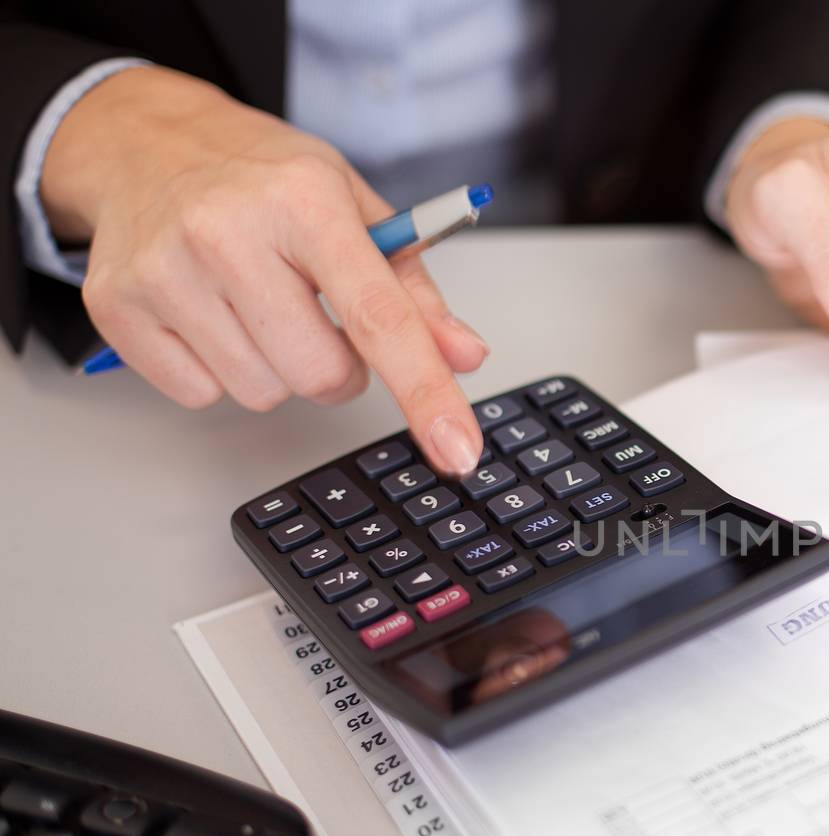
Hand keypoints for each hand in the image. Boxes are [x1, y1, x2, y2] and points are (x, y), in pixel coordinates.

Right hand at [41, 66, 487, 472]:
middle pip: (320, 376)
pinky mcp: (117, 306)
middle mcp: (227, 232)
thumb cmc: (263, 179)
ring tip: (257, 306)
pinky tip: (210, 315)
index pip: (380, 318)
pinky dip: (217, 370)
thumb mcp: (354, 208)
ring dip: (276, 369)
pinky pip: (199, 394)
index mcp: (303, 200)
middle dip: (338, 368)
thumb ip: (415, 291)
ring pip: (260, 394)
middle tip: (318, 317)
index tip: (458, 450)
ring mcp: (165, 271)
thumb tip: (463, 356)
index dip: (426, 392)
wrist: (147, 143)